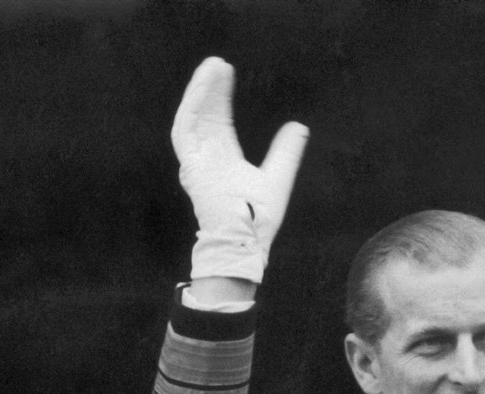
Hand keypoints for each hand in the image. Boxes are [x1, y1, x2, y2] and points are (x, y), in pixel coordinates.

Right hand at [172, 57, 308, 282]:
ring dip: (200, 91)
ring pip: (192, 117)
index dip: (222, 97)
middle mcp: (208, 159)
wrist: (247, 240)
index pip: (220, 122)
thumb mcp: (278, 175)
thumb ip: (286, 151)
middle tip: (219, 63)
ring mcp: (197, 162)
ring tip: (211, 67)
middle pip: (206, 115)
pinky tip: (203, 87)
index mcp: (224, 160)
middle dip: (211, 89)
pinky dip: (192, 106)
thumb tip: (298, 126)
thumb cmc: (259, 219)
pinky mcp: (190, 165)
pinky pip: (185, 129)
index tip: (227, 73)